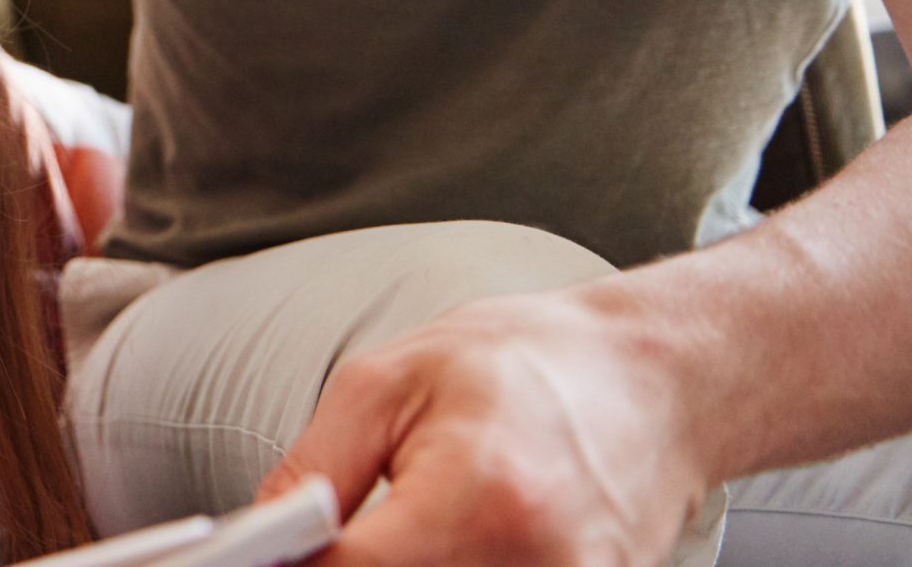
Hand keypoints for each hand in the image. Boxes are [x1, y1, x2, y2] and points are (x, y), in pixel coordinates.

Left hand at [258, 285, 717, 565]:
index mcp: (482, 497)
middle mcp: (539, 566)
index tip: (270, 552)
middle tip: (345, 533)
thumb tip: (260, 540)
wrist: (651, 382)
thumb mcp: (386, 382)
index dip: (297, 566)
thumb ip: (314, 470)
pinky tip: (449, 544)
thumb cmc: (524, 365)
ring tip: (416, 523)